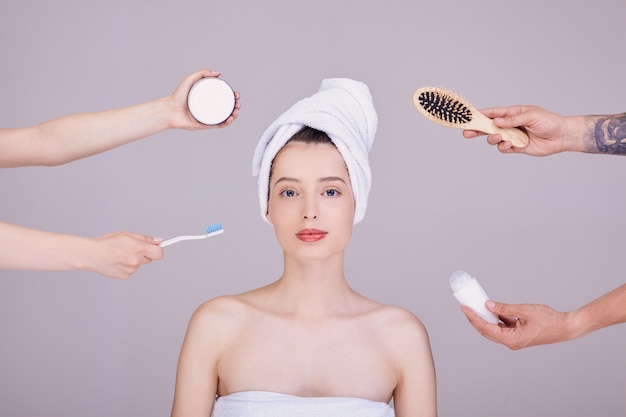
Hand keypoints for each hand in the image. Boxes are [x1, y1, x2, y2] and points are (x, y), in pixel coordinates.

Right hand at [88, 231, 163, 278]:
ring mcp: (131, 269)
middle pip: (149, 259)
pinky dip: (127, 266)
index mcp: (138, 248)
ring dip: (134, 260)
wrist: (91, 255)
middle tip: (132, 249)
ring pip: (139, 264)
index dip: (158, 250)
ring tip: (120, 254)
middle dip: (144, 254)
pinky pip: (131, 270)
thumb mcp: (127, 235)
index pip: (159, 253)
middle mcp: (136, 260)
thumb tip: (158, 241)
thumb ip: (144, 239)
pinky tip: (117, 261)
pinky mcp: (125, 276)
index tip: (156, 248)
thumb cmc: (107, 243)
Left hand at [167, 69, 240, 129]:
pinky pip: (219, 125)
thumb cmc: (177, 96)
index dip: (233, 96)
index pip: (225, 97)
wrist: (170, 110)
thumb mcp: (189, 80)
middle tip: (237, 102)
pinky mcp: (206, 125)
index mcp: (208, 98)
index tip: (236, 94)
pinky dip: (227, 123)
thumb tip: (218, 73)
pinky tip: (230, 119)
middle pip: (228, 107)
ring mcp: (209, 117)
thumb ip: (201, 73)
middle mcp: (210, 108)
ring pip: (226, 117)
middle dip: (237, 105)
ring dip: (235, 115)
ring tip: (235, 111)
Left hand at [461, 300, 572, 349]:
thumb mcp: (524, 311)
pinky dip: (496, 320)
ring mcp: (515, 340)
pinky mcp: (518, 335)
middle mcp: (511, 342)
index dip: (474, 318)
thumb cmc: (549, 320)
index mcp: (512, 339)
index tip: (465, 309)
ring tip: (476, 307)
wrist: (565, 327)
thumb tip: (488, 305)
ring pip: (494, 330)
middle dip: (475, 319)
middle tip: (466, 307)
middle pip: (487, 331)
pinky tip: (492, 310)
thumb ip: (504, 309)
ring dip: (485, 319)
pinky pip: (503, 328)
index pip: (486, 328)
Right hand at [462, 105, 582, 155]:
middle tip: (467, 133)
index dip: (479, 114)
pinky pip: (504, 148)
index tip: (467, 116)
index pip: (492, 113)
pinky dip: (503, 147)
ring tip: (498, 137)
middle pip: (488, 127)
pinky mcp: (517, 147)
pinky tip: (508, 145)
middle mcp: (509, 125)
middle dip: (477, 130)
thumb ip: (513, 119)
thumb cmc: (549, 121)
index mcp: (512, 113)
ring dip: (493, 139)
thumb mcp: (532, 116)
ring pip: (494, 139)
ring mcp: (512, 136)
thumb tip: (496, 121)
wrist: (562, 136)